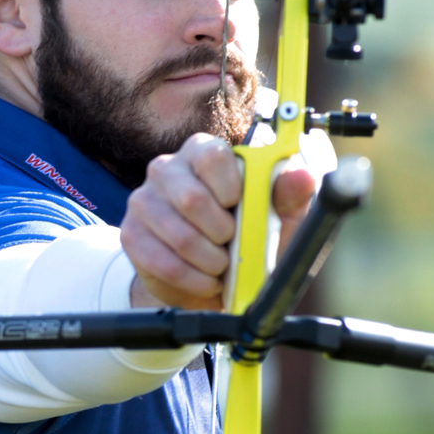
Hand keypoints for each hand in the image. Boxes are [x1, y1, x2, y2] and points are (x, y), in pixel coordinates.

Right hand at [121, 134, 315, 309]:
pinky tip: (206, 280)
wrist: (212, 278)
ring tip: (222, 266)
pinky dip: (193, 279)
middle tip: (233, 244)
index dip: (230, 187)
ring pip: (179, 234)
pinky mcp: (132, 235)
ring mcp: (144, 201)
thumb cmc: (247, 236)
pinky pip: (163, 261)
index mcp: (204, 152)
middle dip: (222, 233)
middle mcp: (167, 169)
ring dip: (210, 260)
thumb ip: (289, 196)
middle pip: (192, 197)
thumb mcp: (278, 217)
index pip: (212, 155)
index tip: (239, 206)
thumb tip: (302, 177)